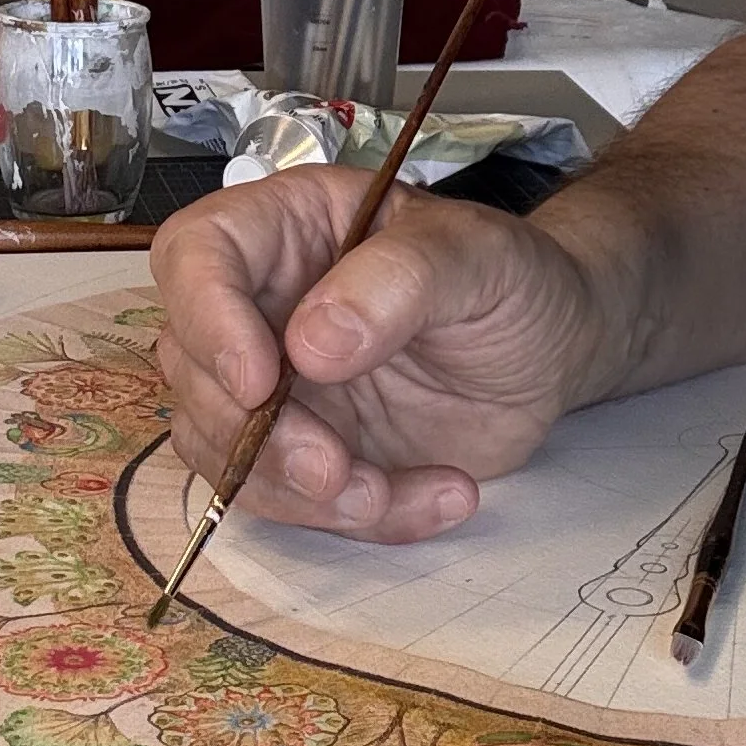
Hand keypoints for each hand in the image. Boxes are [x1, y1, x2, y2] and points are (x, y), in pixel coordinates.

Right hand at [150, 171, 617, 540]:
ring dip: (300, 492)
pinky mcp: (304, 450)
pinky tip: (441, 496)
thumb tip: (310, 344)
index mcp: (288, 227)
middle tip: (336, 468)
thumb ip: (399, 282)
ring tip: (392, 491)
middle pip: (192, 367)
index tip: (260, 383)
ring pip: (223, 448)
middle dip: (256, 435)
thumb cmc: (514, 280)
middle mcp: (261, 303)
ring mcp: (275, 383)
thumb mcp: (479, 258)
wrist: (554, 351)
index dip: (207, 318)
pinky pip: (290, 500)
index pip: (196, 254)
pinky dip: (358, 519)